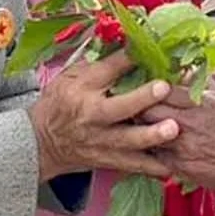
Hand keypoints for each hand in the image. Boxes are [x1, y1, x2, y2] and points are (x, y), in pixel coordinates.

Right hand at [29, 49, 177, 180]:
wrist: (41, 142)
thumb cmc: (61, 103)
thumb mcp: (72, 77)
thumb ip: (102, 66)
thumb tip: (135, 48)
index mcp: (81, 90)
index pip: (104, 71)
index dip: (126, 60)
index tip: (146, 51)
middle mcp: (90, 117)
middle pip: (117, 108)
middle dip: (141, 99)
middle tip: (164, 88)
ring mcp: (100, 142)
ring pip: (127, 141)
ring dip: (151, 136)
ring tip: (173, 129)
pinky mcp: (108, 160)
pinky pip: (132, 165)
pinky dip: (152, 167)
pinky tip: (172, 165)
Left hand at [142, 90, 214, 201]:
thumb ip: (202, 82)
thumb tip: (186, 68)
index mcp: (199, 102)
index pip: (161, 89)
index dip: (151, 89)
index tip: (149, 90)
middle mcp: (188, 122)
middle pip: (147, 109)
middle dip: (141, 108)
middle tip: (139, 108)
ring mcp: (181, 145)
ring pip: (145, 132)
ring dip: (141, 129)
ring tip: (144, 127)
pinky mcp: (177, 165)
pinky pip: (152, 154)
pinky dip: (150, 149)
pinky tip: (153, 146)